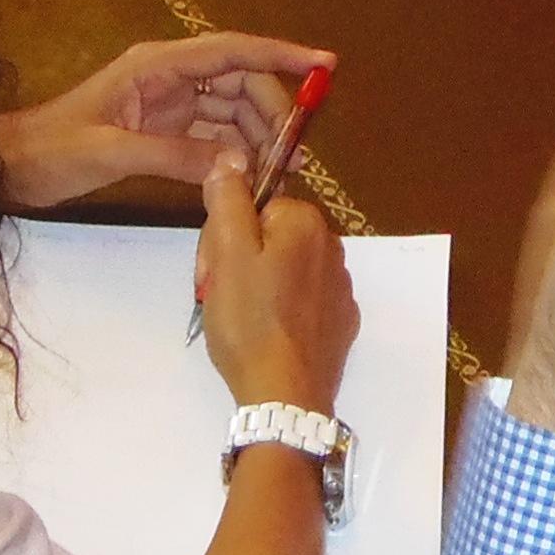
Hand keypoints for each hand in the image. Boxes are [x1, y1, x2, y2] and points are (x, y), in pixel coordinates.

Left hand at [0, 31, 328, 209]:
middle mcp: (170, 78)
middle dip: (274, 113)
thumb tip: (239, 165)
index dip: (281, 55)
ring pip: (231, 113)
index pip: (233, 52)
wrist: (11, 167)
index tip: (325, 64)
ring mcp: (169, 106)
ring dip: (259, 138)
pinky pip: (213, 138)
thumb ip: (174, 156)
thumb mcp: (110, 152)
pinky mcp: (163, 134)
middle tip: (297, 155)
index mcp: (158, 66)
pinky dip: (236, 155)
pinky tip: (254, 176)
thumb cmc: (53, 151)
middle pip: (240, 85)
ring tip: (283, 173)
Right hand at [195, 151, 358, 412]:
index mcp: (306, 223)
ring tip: (240, 321)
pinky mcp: (341, 323)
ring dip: (258, 286)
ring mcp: (341, 289)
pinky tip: (266, 335)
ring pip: (284, 270)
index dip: (226, 235)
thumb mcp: (227, 251)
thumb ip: (229, 199)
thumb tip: (232, 159)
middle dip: (240, 261)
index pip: (256, 207)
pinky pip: (302, 302)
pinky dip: (282, 312)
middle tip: (220, 296)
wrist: (284, 395)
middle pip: (270, 237)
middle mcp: (332, 248)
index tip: (213, 268)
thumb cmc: (250, 321)